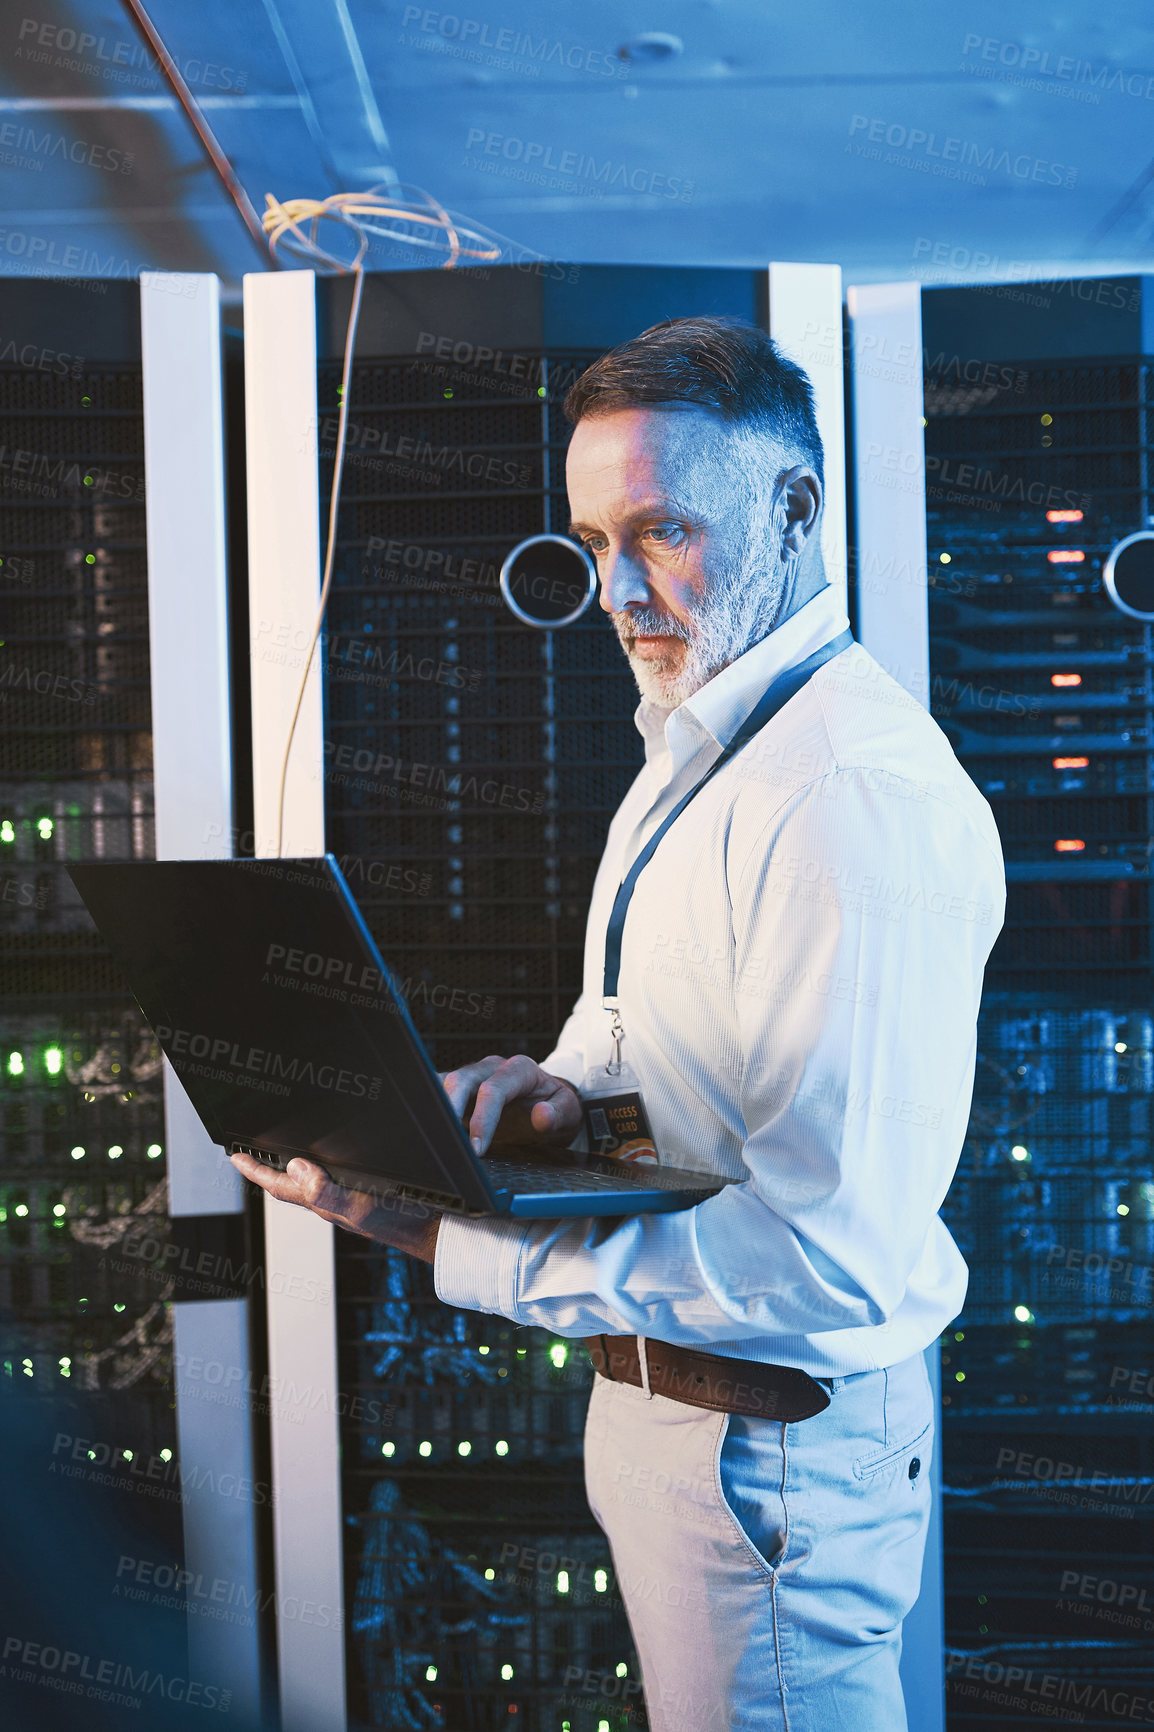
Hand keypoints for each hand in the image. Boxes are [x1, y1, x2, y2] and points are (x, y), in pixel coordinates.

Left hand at [228, 1148, 441, 1262]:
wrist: (435, 1229)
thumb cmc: (399, 1220)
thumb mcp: (357, 1205)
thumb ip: (324, 1191)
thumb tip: (294, 1167)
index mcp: (323, 1202)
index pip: (278, 1185)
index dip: (255, 1170)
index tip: (235, 1156)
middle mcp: (331, 1201)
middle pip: (290, 1184)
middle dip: (269, 1168)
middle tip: (251, 1154)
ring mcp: (348, 1200)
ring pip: (312, 1181)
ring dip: (294, 1168)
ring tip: (280, 1156)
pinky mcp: (364, 1197)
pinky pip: (334, 1180)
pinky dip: (324, 1169)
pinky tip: (332, 1163)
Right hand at [441, 1054, 582, 1154]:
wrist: (548, 1103)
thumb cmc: (555, 1106)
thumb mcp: (569, 1112)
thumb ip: (559, 1113)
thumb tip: (542, 1115)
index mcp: (519, 1069)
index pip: (493, 1089)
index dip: (483, 1118)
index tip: (478, 1148)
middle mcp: (491, 1068)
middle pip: (461, 1079)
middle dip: (449, 1108)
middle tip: (446, 1140)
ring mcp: (473, 1077)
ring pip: (443, 1083)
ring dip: (435, 1106)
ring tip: (431, 1134)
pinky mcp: (460, 1090)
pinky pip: (438, 1091)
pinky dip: (430, 1106)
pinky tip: (426, 1127)